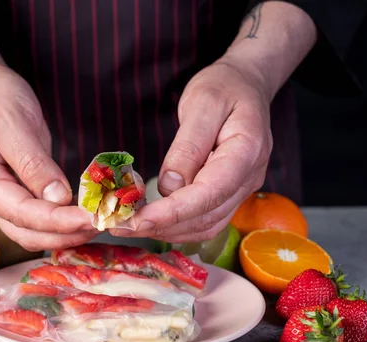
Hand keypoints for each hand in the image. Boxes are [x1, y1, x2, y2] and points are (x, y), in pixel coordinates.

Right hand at [0, 65, 97, 249]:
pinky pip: (38, 216)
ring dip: (64, 233)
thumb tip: (57, 198)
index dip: (56, 221)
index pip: (20, 213)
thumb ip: (33, 162)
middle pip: (25, 232)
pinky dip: (61, 221)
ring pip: (32, 231)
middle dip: (63, 234)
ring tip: (97, 222)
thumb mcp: (12, 122)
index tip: (89, 219)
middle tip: (101, 224)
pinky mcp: (16, 192)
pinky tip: (83, 215)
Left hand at [113, 59, 272, 242]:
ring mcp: (242, 189)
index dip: (172, 212)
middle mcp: (249, 178)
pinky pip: (206, 220)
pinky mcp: (230, 194)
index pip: (209, 193)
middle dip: (161, 226)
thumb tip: (168, 187)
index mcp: (247, 151)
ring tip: (128, 225)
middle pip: (206, 216)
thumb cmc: (223, 87)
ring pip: (206, 225)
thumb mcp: (202, 104)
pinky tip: (152, 222)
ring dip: (167, 231)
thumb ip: (187, 146)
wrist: (245, 85)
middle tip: (118, 225)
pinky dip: (177, 226)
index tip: (137, 221)